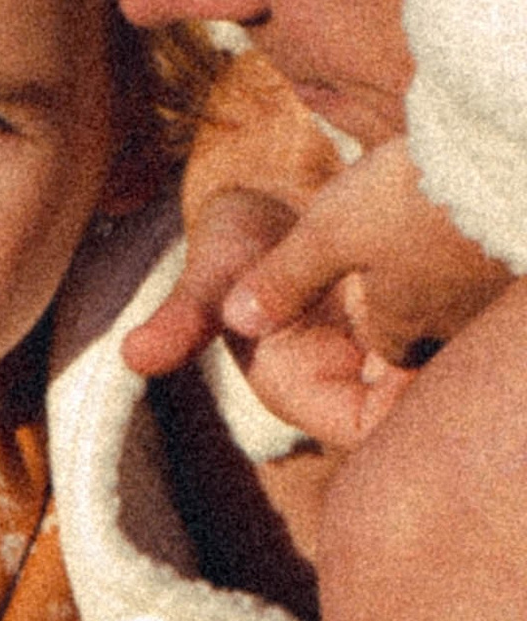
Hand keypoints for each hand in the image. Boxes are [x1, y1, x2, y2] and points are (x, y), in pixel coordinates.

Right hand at [124, 141, 508, 451]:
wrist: (276, 191)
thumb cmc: (240, 235)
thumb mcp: (212, 272)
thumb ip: (184, 317)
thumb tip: (135, 356)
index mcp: (308, 390)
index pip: (375, 429)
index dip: (410, 408)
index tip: (434, 358)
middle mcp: (356, 381)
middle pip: (422, 406)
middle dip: (452, 372)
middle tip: (476, 324)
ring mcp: (392, 353)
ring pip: (447, 369)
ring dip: (467, 341)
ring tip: (485, 303)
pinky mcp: (420, 322)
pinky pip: (457, 336)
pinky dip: (472, 317)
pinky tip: (485, 276)